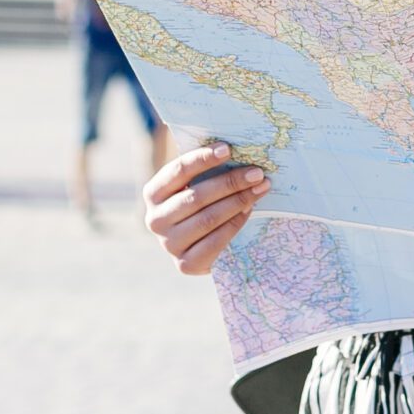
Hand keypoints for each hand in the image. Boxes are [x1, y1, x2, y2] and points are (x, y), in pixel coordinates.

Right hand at [143, 141, 268, 274]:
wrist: (198, 248)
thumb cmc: (200, 205)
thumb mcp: (196, 186)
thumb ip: (205, 171)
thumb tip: (232, 149)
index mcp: (153, 194)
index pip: (178, 171)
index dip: (203, 159)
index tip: (228, 149)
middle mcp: (155, 219)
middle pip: (197, 196)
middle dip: (230, 182)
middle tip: (257, 173)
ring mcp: (169, 244)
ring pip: (208, 218)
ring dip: (238, 201)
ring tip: (260, 189)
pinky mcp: (185, 264)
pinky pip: (215, 241)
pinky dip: (235, 224)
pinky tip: (249, 211)